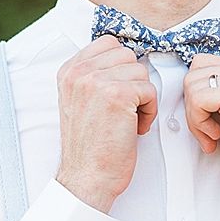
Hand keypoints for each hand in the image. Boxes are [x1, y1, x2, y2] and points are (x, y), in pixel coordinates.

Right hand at [55, 35, 157, 212]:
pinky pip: (150, 90)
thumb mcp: (80, 102)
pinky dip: (149, 111)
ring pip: (141, 72)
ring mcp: (97, 81)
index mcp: (69, 71)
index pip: (108, 43)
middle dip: (134, 82)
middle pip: (128, 56)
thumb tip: (126, 60)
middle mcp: (79, 72)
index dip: (123, 66)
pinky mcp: (118, 95)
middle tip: (125, 109)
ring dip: (143, 98)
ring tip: (129, 120)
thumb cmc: (90, 147)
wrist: (87, 177)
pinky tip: (134, 128)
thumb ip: (94, 77)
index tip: (121, 91)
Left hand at [183, 54, 219, 202]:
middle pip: (194, 73)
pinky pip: (198, 99)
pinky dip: (199, 122)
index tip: (206, 121)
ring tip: (213, 135)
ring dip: (195, 117)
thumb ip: (217, 97)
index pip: (202, 65)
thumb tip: (189, 93)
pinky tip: (216, 136)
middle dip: (192, 106)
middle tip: (207, 131)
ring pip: (192, 85)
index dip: (196, 95)